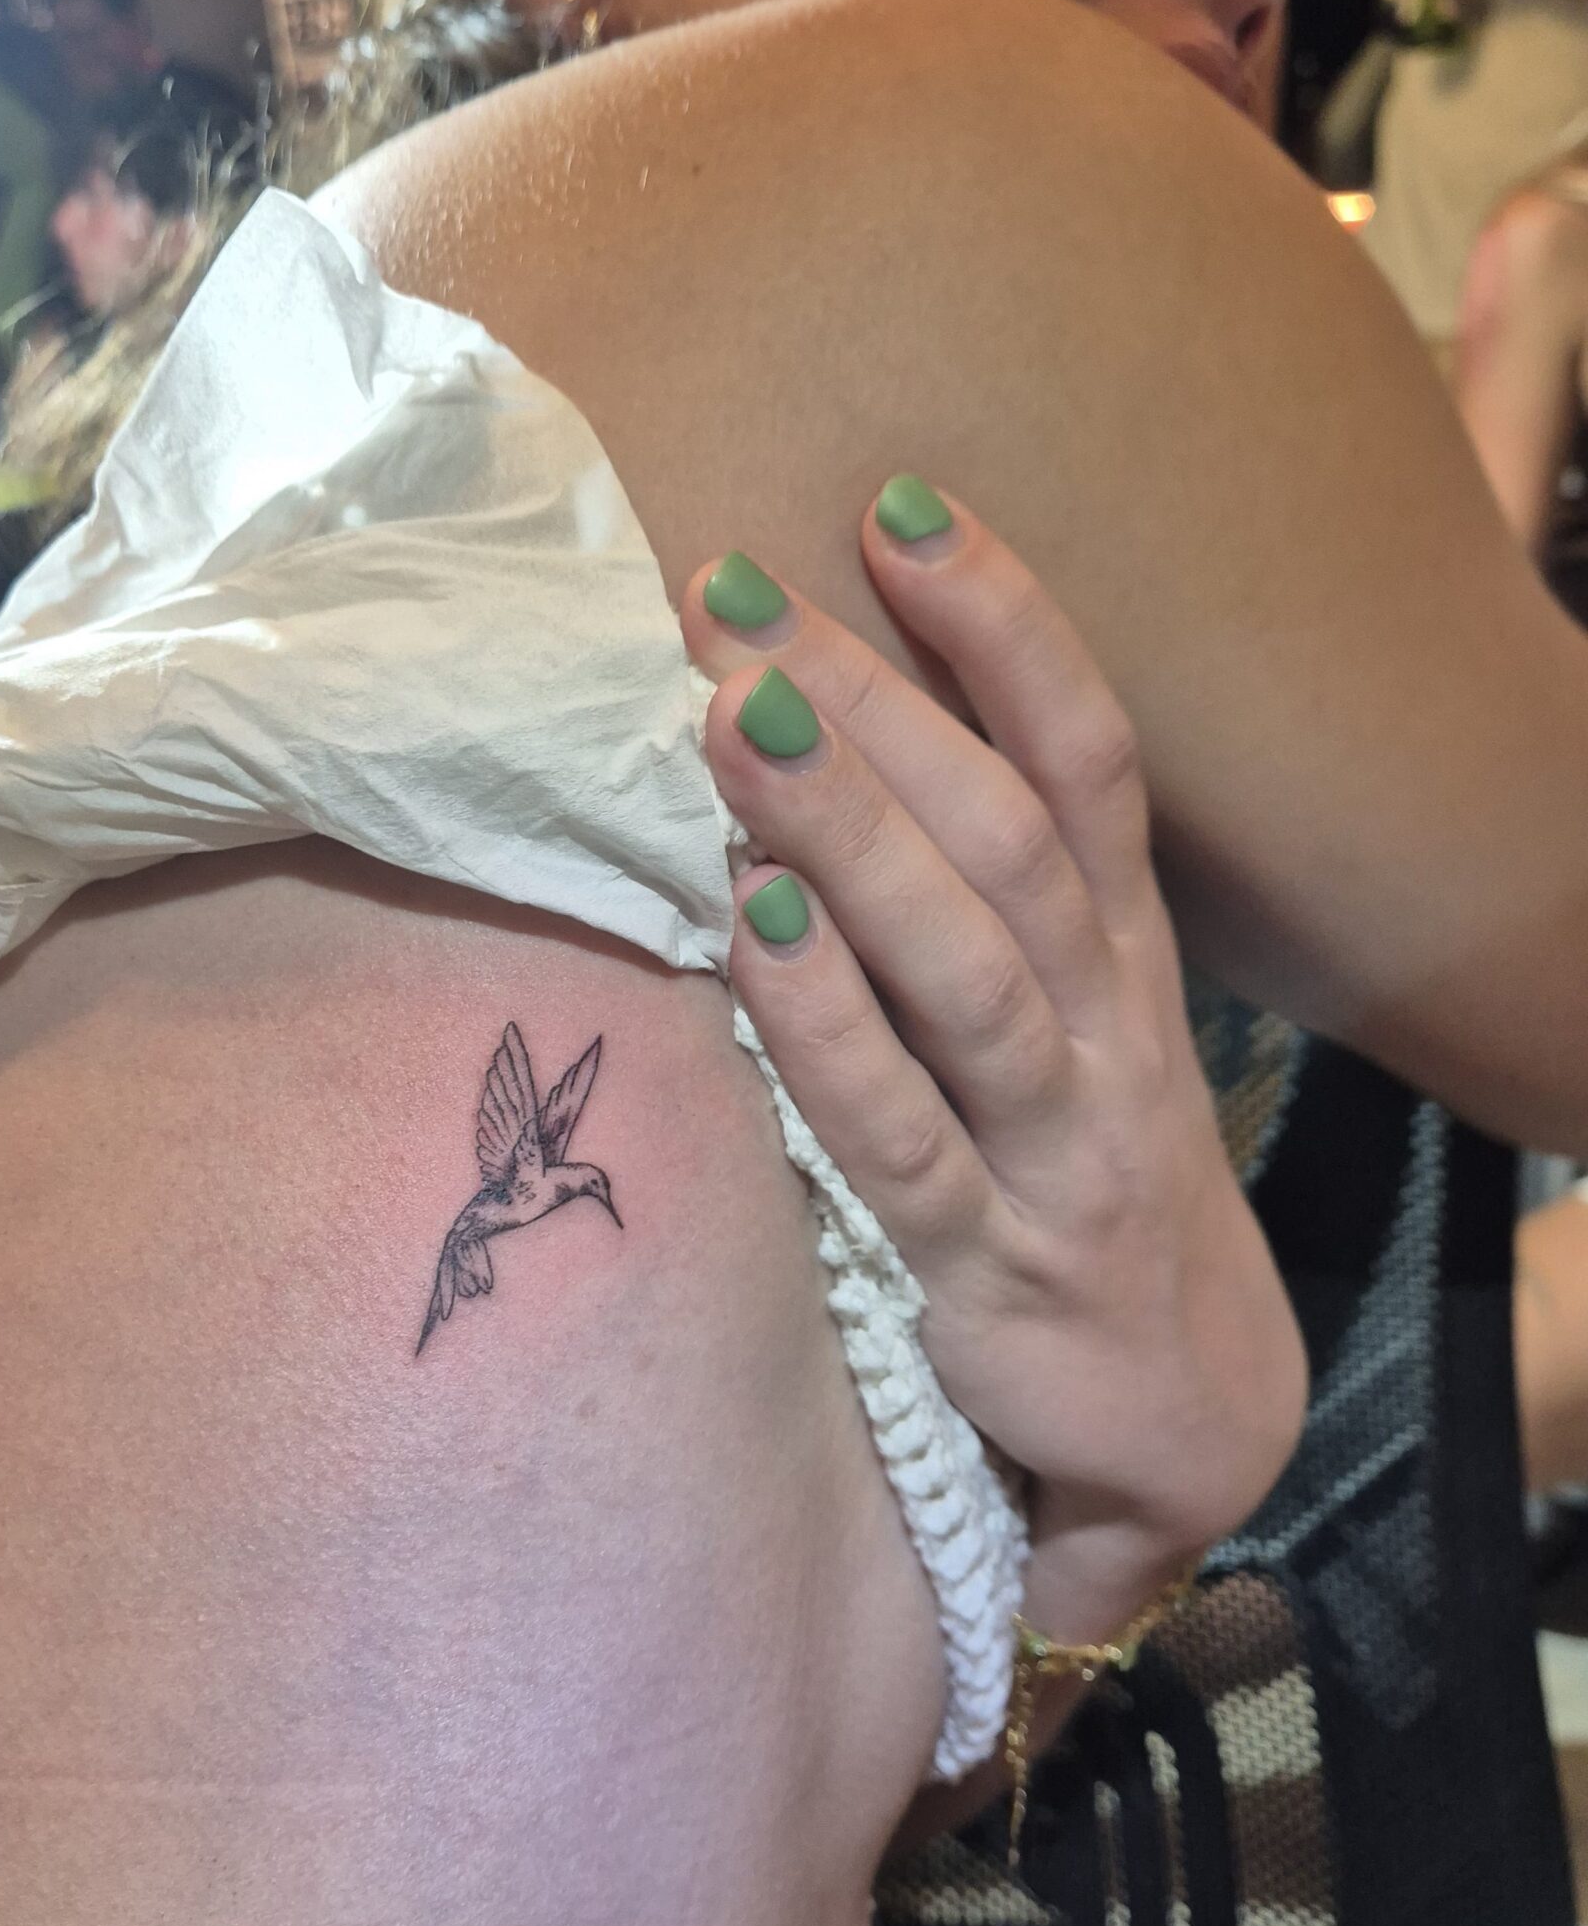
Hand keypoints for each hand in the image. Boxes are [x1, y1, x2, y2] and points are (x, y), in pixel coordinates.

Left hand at [681, 483, 1306, 1641]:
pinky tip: (744, 927)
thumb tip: (848, 732)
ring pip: (966, 960)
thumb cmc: (1096, 1182)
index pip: (1087, 760)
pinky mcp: (986, 1264)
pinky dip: (825, 1025)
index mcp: (1125, 960)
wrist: (1196, 1421)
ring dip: (849, 831)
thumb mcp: (1080, 1027)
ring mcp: (1054, 1147)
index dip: (1005, 627)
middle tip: (729, 587)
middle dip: (871, 696)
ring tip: (729, 716)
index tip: (895, 505)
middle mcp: (1104, 1031)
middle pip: (1004, 832)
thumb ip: (992, 900)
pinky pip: (898, 1133)